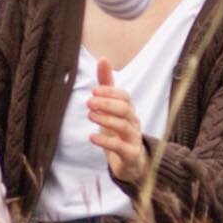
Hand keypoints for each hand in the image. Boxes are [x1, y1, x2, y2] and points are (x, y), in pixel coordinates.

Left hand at [88, 57, 149, 184]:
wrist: (132, 163)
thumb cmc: (119, 133)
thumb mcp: (111, 109)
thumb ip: (107, 85)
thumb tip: (103, 58)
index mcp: (129, 111)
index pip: (125, 96)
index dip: (111, 92)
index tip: (94, 91)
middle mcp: (134, 123)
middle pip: (126, 109)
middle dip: (107, 104)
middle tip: (89, 103)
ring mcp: (134, 139)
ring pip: (124, 126)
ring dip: (106, 119)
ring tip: (90, 116)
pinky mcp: (131, 155)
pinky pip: (121, 147)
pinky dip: (106, 141)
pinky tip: (92, 137)